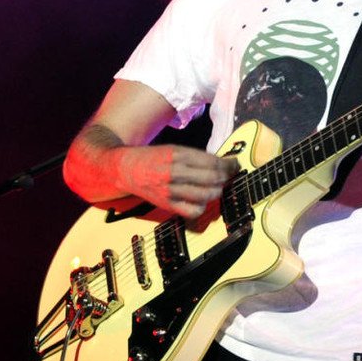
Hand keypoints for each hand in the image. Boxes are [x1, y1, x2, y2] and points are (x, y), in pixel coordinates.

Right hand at [112, 144, 238, 218]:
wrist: (126, 169)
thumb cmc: (153, 158)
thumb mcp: (175, 149)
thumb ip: (196, 157)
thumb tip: (222, 163)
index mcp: (179, 154)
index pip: (213, 161)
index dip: (229, 164)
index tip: (235, 164)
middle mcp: (175, 172)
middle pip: (213, 178)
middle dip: (227, 177)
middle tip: (231, 175)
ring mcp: (171, 190)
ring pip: (206, 195)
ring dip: (218, 191)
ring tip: (218, 186)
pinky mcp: (167, 204)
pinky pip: (193, 211)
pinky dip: (202, 207)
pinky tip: (202, 201)